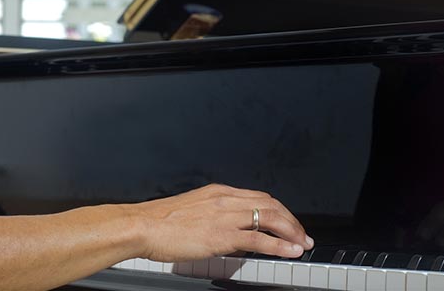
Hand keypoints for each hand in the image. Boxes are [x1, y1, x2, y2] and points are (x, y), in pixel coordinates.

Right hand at [131, 183, 314, 261]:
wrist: (142, 225)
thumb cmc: (159, 222)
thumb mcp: (192, 212)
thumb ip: (213, 217)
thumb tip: (228, 232)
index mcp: (218, 192)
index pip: (258, 197)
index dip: (279, 210)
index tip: (287, 222)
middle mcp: (225, 199)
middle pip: (271, 204)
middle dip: (291, 220)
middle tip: (302, 234)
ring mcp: (225, 216)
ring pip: (271, 217)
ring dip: (292, 231)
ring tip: (302, 243)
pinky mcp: (222, 235)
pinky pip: (260, 238)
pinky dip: (280, 245)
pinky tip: (290, 250)